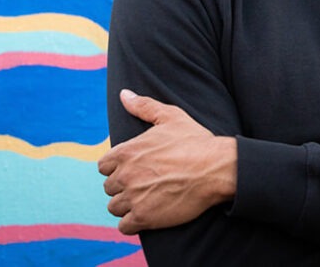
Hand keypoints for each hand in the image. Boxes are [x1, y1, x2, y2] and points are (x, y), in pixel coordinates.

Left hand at [98, 89, 236, 233]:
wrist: (216, 168)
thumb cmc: (195, 141)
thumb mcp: (170, 116)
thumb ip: (143, 106)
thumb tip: (124, 94)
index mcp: (126, 151)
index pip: (103, 166)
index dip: (117, 168)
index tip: (132, 170)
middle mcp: (125, 175)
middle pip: (109, 188)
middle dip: (124, 187)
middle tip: (143, 185)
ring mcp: (133, 197)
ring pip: (115, 207)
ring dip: (127, 206)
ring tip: (145, 201)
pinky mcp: (145, 217)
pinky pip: (125, 226)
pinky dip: (133, 223)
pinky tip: (147, 216)